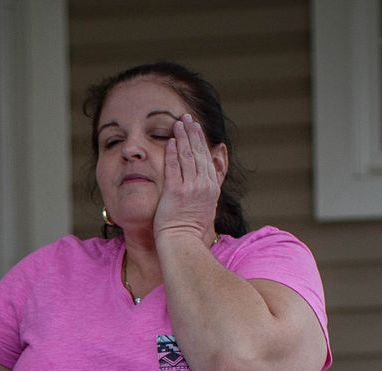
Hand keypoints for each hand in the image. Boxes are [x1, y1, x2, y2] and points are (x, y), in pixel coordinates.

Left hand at [153, 113, 221, 242]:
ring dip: (183, 137)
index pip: (207, 158)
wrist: (183, 242)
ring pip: (187, 156)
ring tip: (178, 123)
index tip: (196, 129)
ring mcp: (190, 187)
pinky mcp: (176, 191)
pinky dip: (173, 152)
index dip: (201, 141)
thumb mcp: (206, 208)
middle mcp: (203, 184)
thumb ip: (206, 191)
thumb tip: (207, 181)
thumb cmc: (190, 230)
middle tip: (188, 118)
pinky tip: (170, 141)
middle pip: (198, 152)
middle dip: (193, 133)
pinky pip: (174, 167)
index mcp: (211, 187)